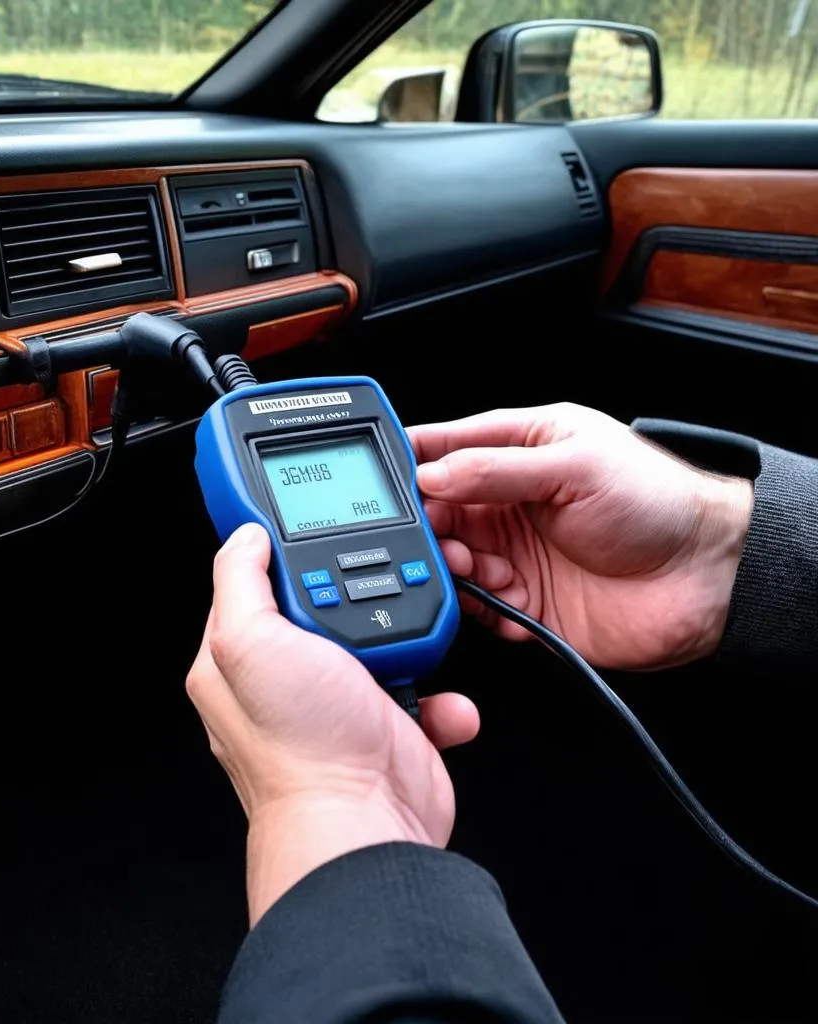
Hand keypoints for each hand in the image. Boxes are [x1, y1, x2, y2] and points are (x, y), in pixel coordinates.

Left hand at [186, 523, 479, 924]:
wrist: (366, 826)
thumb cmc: (301, 747)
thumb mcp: (247, 641)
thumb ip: (239, 582)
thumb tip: (245, 539)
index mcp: (238, 661)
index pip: (254, 586)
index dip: (282, 559)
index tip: (314, 537)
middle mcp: (285, 682)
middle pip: (325, 605)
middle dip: (358, 597)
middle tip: (373, 591)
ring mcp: (338, 705)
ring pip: (380, 642)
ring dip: (407, 640)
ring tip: (408, 645)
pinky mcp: (387, 728)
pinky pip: (422, 692)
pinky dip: (441, 699)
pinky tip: (438, 705)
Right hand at [409, 403, 753, 670]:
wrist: (706, 580)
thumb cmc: (658, 504)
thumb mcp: (576, 467)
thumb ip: (497, 469)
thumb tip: (432, 474)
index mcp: (526, 448)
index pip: (451, 446)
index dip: (415, 458)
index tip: (386, 473)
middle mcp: (514, 500)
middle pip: (443, 507)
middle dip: (430, 521)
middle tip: (435, 532)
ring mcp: (518, 551)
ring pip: (453, 557)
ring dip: (451, 563)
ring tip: (469, 564)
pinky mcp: (526, 599)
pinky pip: (479, 605)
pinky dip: (479, 604)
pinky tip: (501, 595)